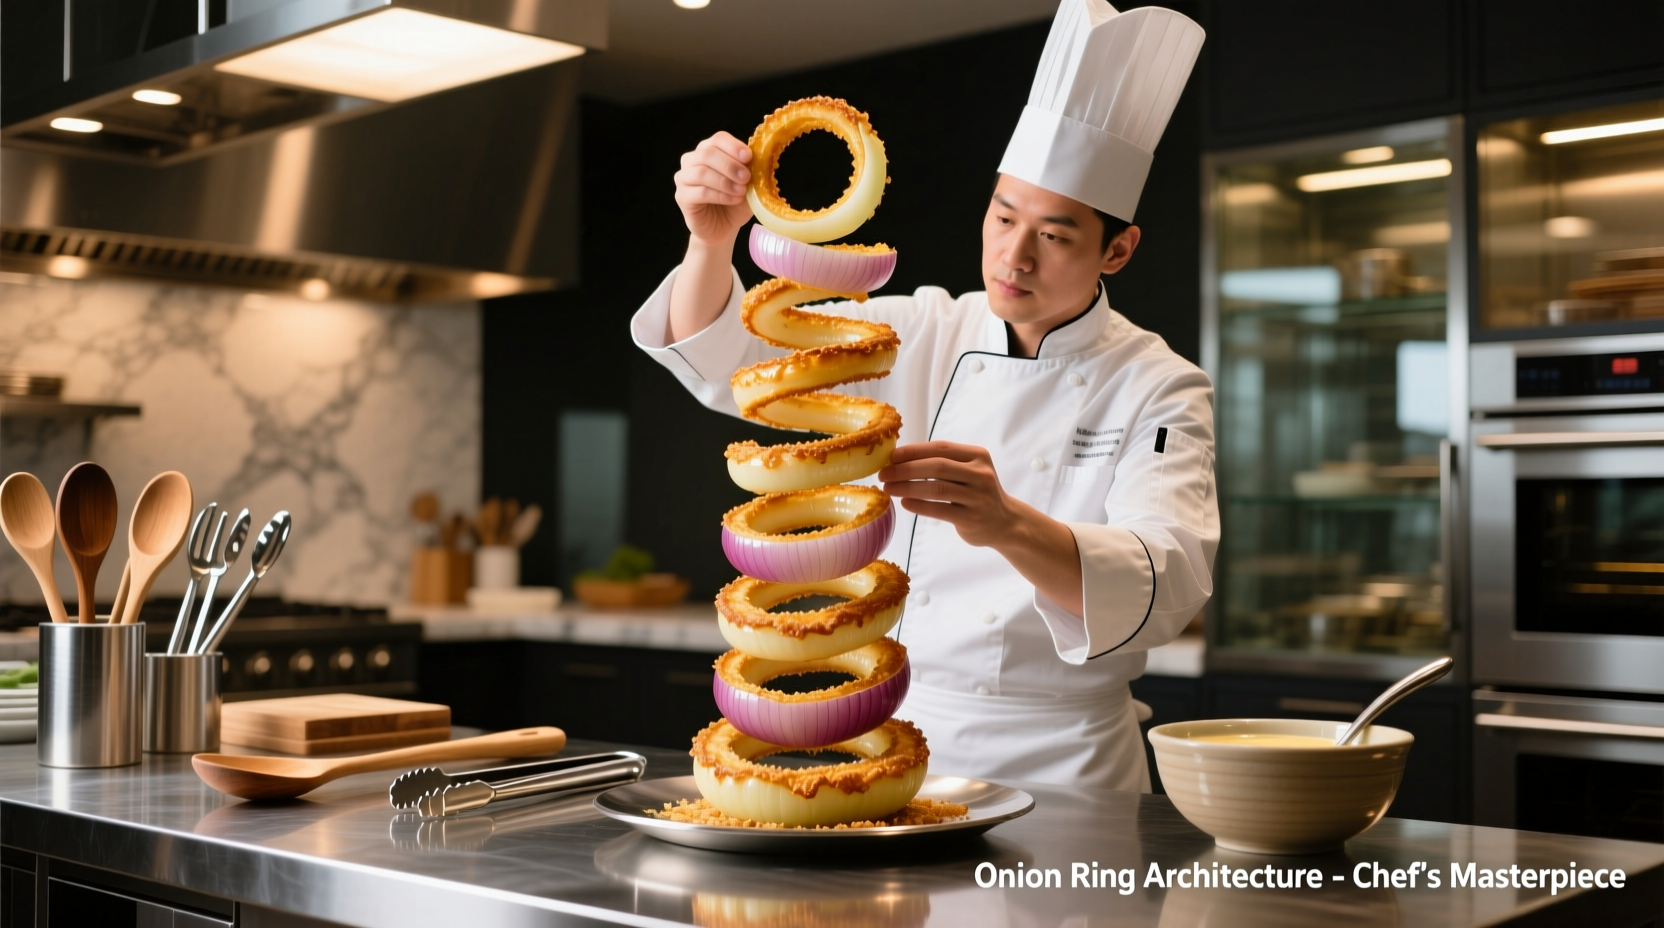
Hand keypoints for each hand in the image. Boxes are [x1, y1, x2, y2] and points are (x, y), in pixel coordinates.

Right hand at [674, 132, 754, 245]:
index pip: (718, 139)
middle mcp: (692, 160)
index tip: (749, 157)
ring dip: (725, 182)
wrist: (723, 228)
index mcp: (708, 150)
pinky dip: (720, 195)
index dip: (733, 146)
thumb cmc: (734, 203)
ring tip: (741, 192)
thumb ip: (751, 171)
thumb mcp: (748, 185)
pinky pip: (700, 192)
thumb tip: (760, 159)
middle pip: (707, 153)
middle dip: (730, 165)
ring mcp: (684, 178)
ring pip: (701, 172)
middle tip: (746, 178)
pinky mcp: (682, 196)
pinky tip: (734, 199)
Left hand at [878, 442, 1017, 547]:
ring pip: (936, 488)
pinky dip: (918, 505)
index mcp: (978, 456)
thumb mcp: (969, 471)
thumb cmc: (976, 493)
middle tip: (884, 474)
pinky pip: (939, 509)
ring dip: (907, 487)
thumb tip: (899, 458)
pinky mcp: (972, 518)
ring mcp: (978, 497)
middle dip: (905, 469)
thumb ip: (943, 462)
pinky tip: (904, 503)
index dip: (913, 451)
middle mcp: (981, 474)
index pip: (941, 448)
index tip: (891, 457)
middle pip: (936, 467)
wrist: (1005, 522)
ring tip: (888, 489)